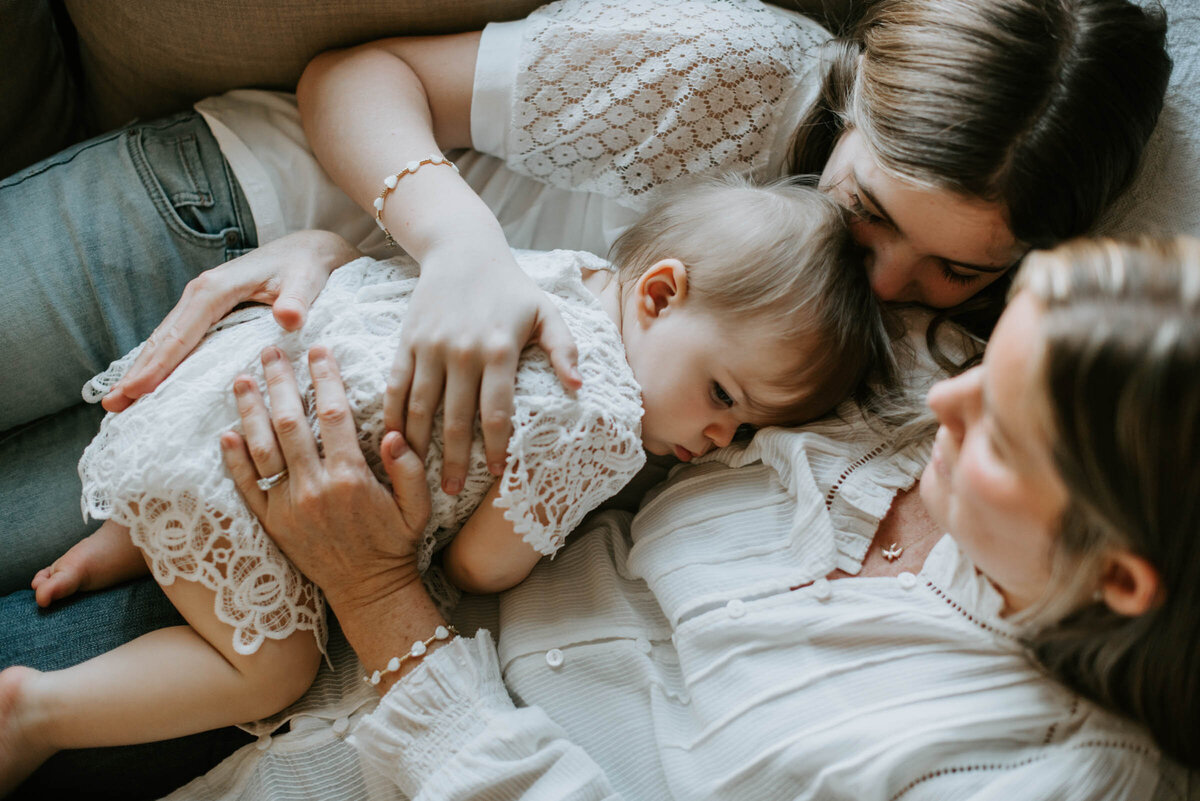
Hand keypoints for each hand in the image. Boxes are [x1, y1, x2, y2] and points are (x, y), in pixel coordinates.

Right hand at [102, 231, 359, 412]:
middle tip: (113, 405)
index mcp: (217, 288)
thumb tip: (288, 318)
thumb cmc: (306, 266)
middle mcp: (201, 293)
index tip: (138, 390)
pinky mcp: (206, 310)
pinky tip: (148, 384)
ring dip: (142, 370)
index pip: (182, 332)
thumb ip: (297, 300)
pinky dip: (159, 362)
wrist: (307, 249)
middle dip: (138, 372)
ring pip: (164, 340)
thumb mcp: (306, 280)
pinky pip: (177, 339)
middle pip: (163, 338)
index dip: (159, 364)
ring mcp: (200, 302)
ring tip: (118, 403)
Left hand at [220, 344, 430, 610]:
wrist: (369, 591)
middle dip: (279, 381)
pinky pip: (246, 487)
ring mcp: (288, 506)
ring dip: (249, 411)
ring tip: (240, 379)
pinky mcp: (272, 524)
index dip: (325, 378)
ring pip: (262, 449)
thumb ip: (407, 468)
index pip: (334, 415)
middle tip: (270, 351)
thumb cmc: (395, 545)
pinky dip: (234, 460)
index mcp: (351, 477)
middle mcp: (315, 487)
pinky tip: (226, 432)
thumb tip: (393, 431)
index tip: (319, 350)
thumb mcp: (419, 507)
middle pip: (290, 422)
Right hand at [389, 240, 581, 493]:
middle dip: (453, 460)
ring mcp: (430, 348)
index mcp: (499, 351)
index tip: (497, 474)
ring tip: (419, 476)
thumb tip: (578, 387)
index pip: (497, 412)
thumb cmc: (511, 288)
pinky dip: (391, 417)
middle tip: (451, 490)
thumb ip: (564, 349)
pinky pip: (395, 388)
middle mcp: (462, 352)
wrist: (463, 251)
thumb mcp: (546, 312)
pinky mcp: (406, 343)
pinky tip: (393, 441)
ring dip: (418, 447)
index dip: (496, 447)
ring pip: (420, 409)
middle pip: (455, 420)